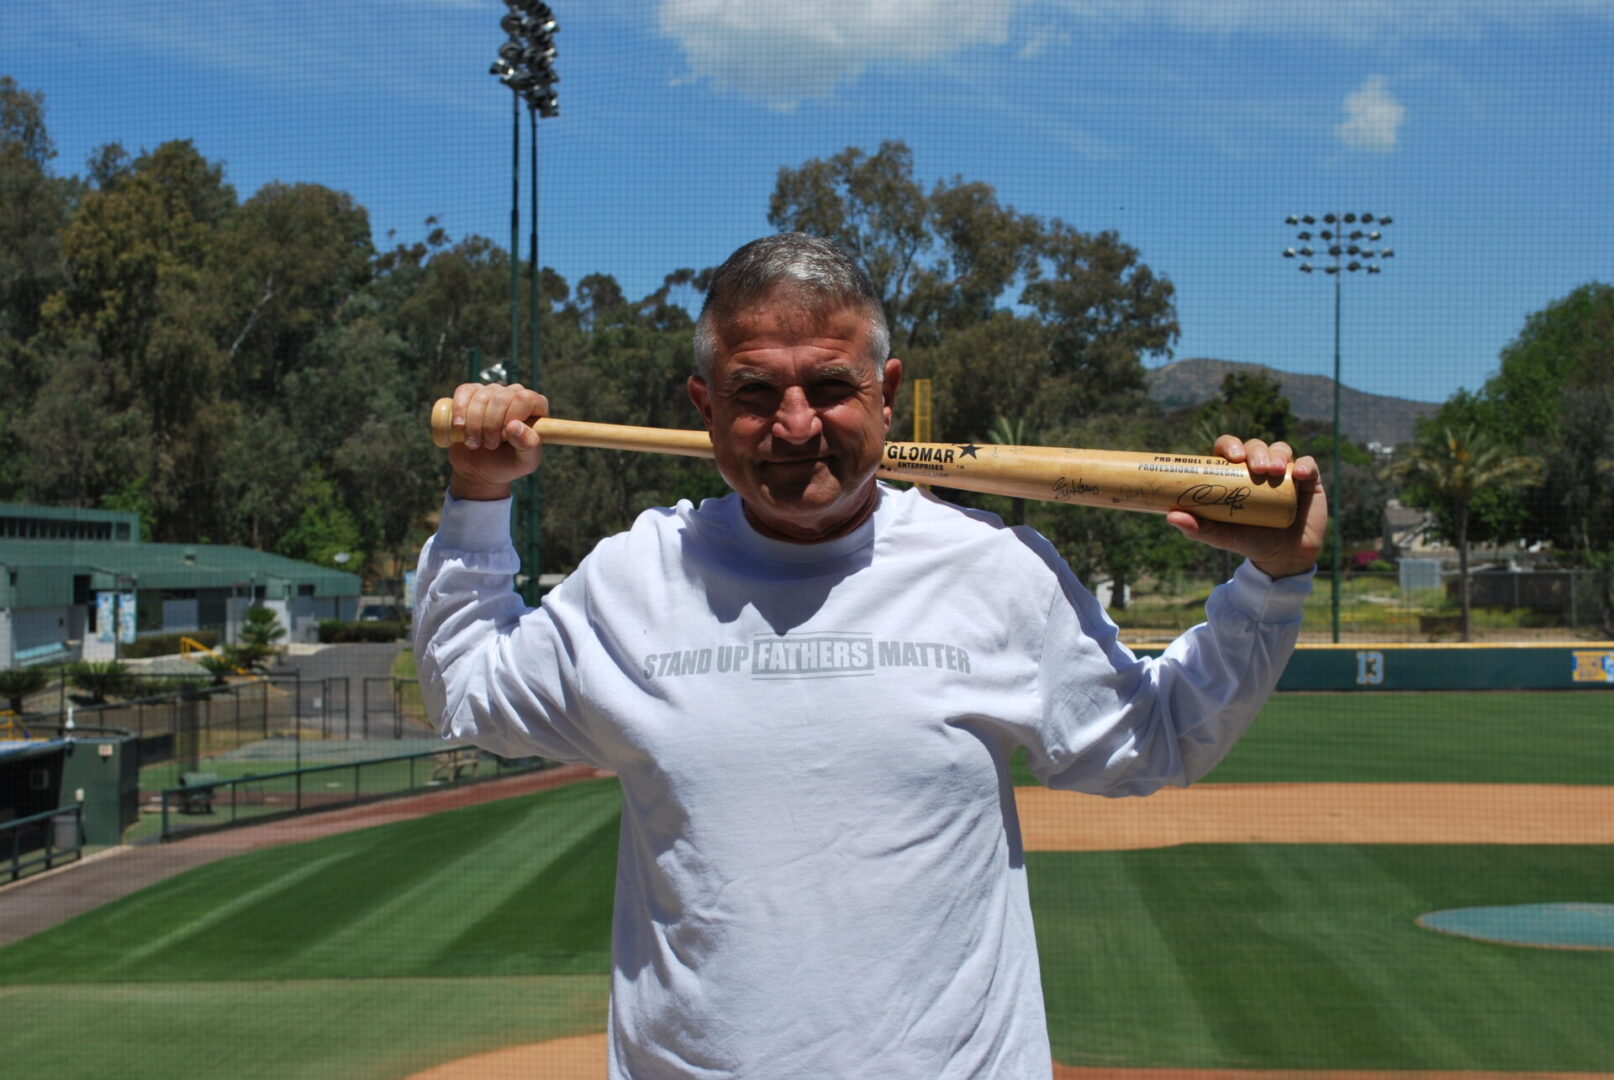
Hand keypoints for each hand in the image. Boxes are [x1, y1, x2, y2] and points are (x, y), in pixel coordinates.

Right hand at [445, 382, 546, 500]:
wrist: (479, 470)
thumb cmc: (507, 465)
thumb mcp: (525, 462)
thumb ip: (529, 445)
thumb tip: (514, 425)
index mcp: (535, 407)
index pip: (525, 399)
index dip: (511, 416)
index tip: (503, 436)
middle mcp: (515, 395)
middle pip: (501, 397)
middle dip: (491, 424)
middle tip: (489, 445)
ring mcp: (492, 392)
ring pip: (481, 396)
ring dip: (474, 423)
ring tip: (475, 443)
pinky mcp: (470, 394)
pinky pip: (464, 391)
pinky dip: (460, 408)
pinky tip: (459, 425)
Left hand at [1165, 435, 1326, 579]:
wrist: (1282, 558)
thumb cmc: (1248, 541)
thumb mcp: (1222, 536)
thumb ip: (1198, 528)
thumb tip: (1170, 516)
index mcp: (1236, 474)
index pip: (1230, 449)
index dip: (1230, 446)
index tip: (1232, 457)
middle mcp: (1260, 468)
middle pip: (1255, 446)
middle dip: (1255, 451)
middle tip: (1255, 468)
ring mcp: (1285, 472)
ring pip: (1281, 449)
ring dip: (1277, 455)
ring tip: (1274, 472)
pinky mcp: (1309, 481)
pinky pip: (1309, 465)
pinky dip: (1305, 465)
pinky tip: (1300, 474)